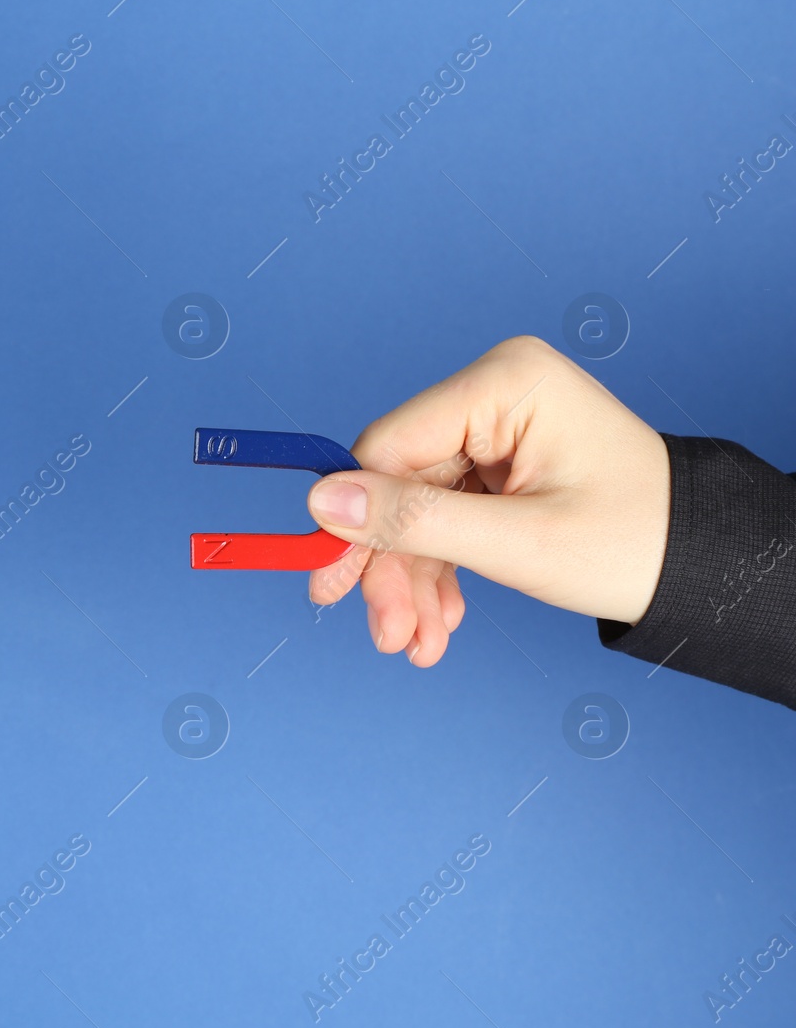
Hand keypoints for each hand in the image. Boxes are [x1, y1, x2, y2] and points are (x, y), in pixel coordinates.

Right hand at [305, 336, 670, 665]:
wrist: (704, 566)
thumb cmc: (636, 543)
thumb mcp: (518, 543)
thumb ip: (414, 521)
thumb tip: (322, 502)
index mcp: (504, 383)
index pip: (389, 447)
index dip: (357, 521)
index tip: (332, 584)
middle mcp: (494, 393)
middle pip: (399, 484)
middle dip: (392, 567)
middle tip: (386, 634)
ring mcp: (496, 428)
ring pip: (416, 509)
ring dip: (411, 581)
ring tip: (417, 644)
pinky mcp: (498, 463)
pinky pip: (443, 515)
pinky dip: (438, 571)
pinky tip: (439, 620)